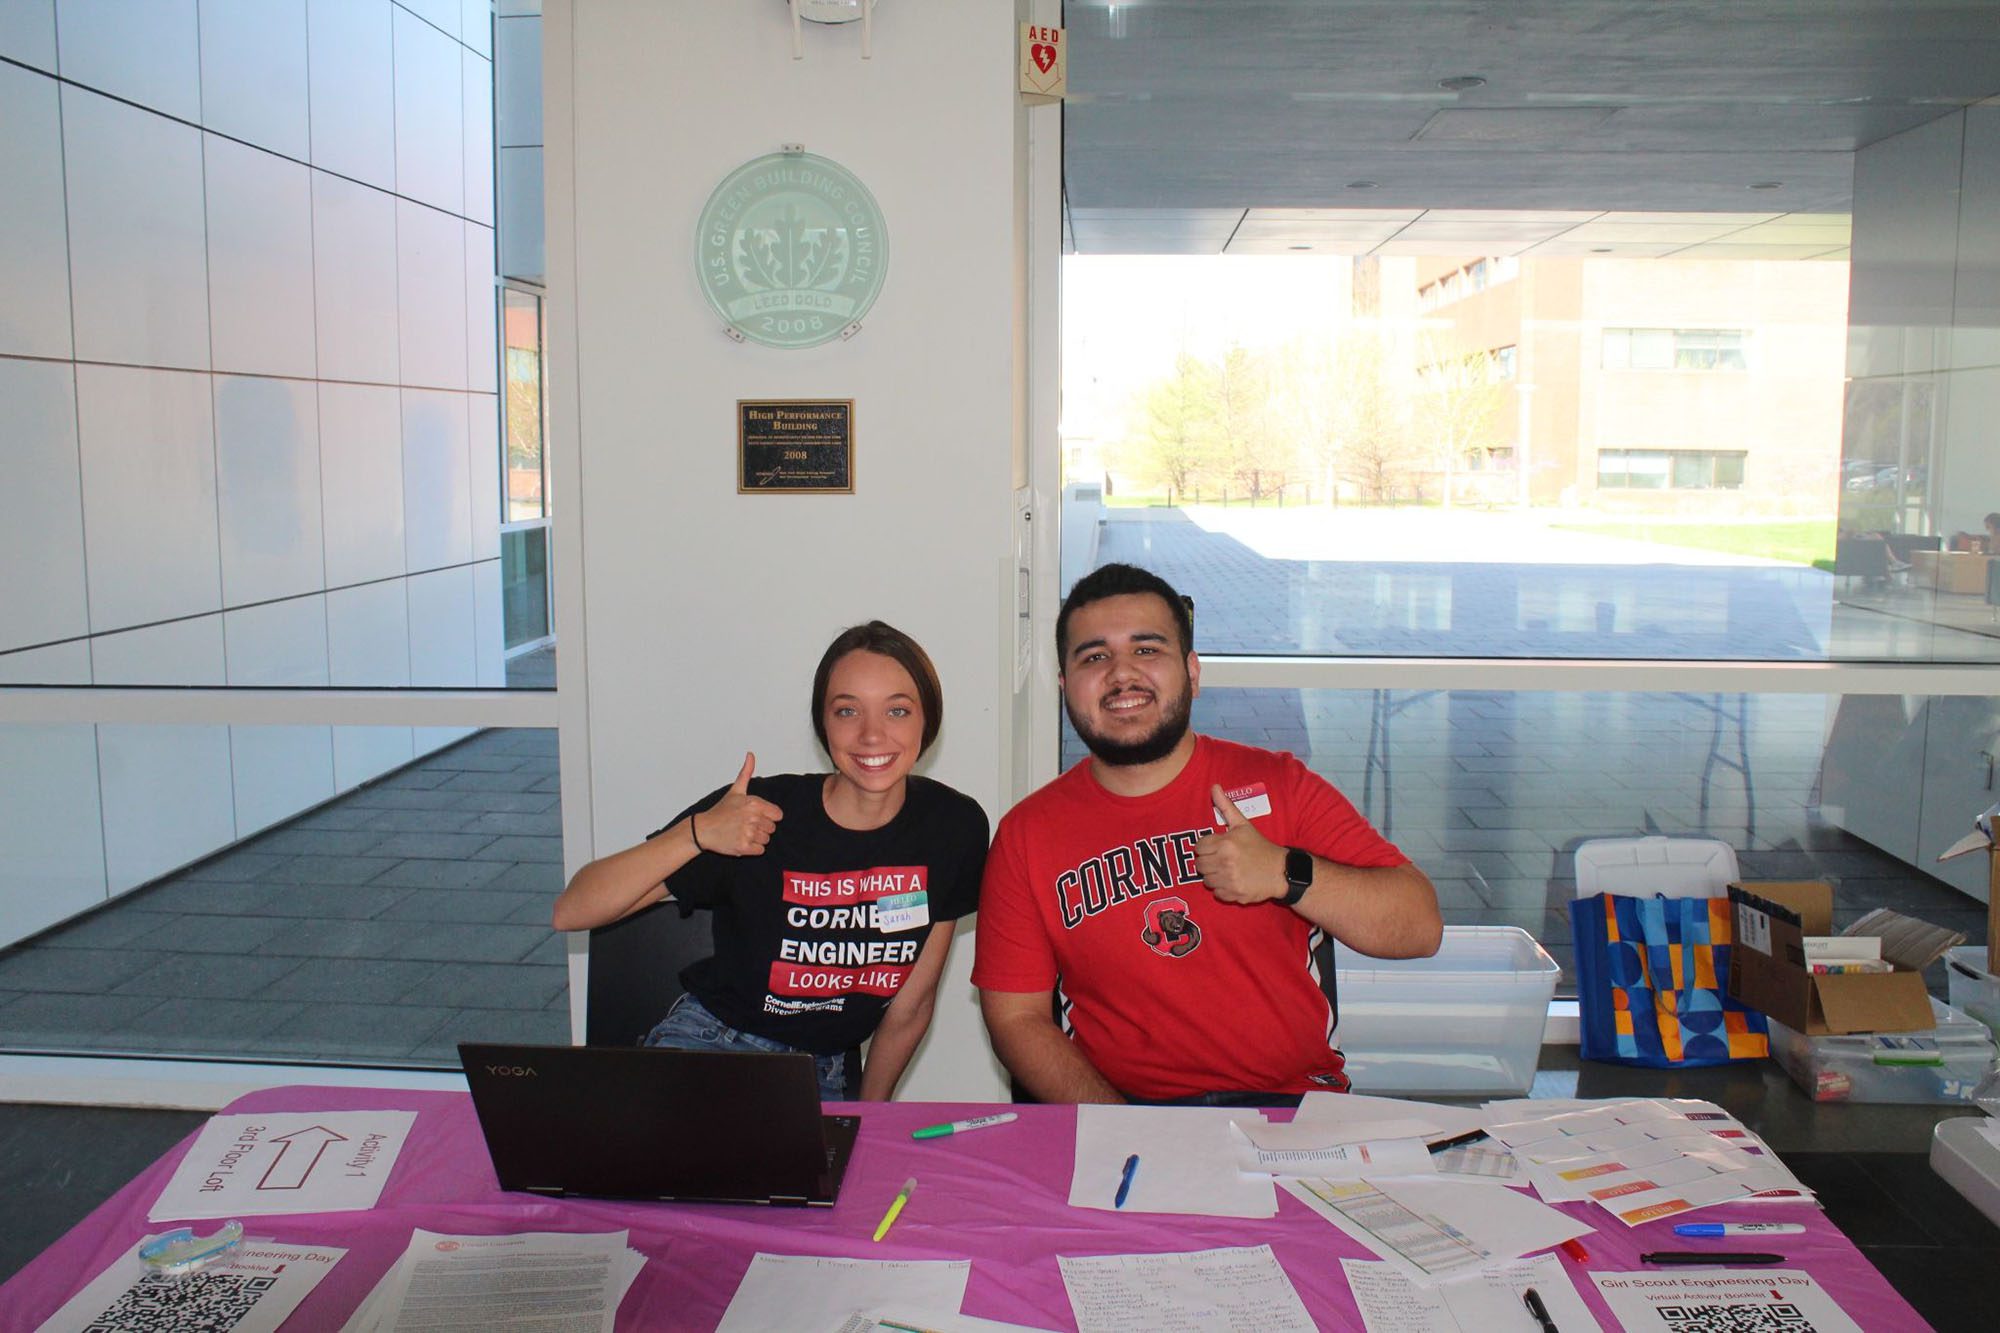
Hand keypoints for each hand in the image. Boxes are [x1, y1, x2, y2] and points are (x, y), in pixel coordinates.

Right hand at [690, 752, 782, 856]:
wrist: (704, 829)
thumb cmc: (721, 811)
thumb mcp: (735, 790)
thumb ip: (746, 772)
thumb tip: (751, 754)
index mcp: (754, 803)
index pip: (778, 815)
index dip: (768, 816)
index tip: (755, 816)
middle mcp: (752, 818)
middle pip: (772, 828)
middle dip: (761, 827)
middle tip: (745, 824)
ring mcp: (748, 833)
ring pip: (766, 839)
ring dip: (756, 838)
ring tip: (742, 832)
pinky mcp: (744, 847)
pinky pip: (760, 850)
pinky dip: (752, 848)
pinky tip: (741, 841)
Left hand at [1193, 784, 1285, 903]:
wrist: (1281, 871)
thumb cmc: (1260, 846)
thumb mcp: (1243, 825)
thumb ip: (1226, 806)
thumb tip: (1214, 787)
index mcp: (1226, 843)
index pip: (1198, 847)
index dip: (1206, 847)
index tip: (1217, 848)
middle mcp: (1225, 862)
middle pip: (1199, 865)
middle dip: (1208, 862)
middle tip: (1221, 860)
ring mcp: (1229, 879)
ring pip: (1206, 880)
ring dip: (1214, 876)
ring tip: (1228, 870)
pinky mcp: (1234, 894)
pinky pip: (1217, 893)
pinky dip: (1223, 889)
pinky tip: (1233, 881)